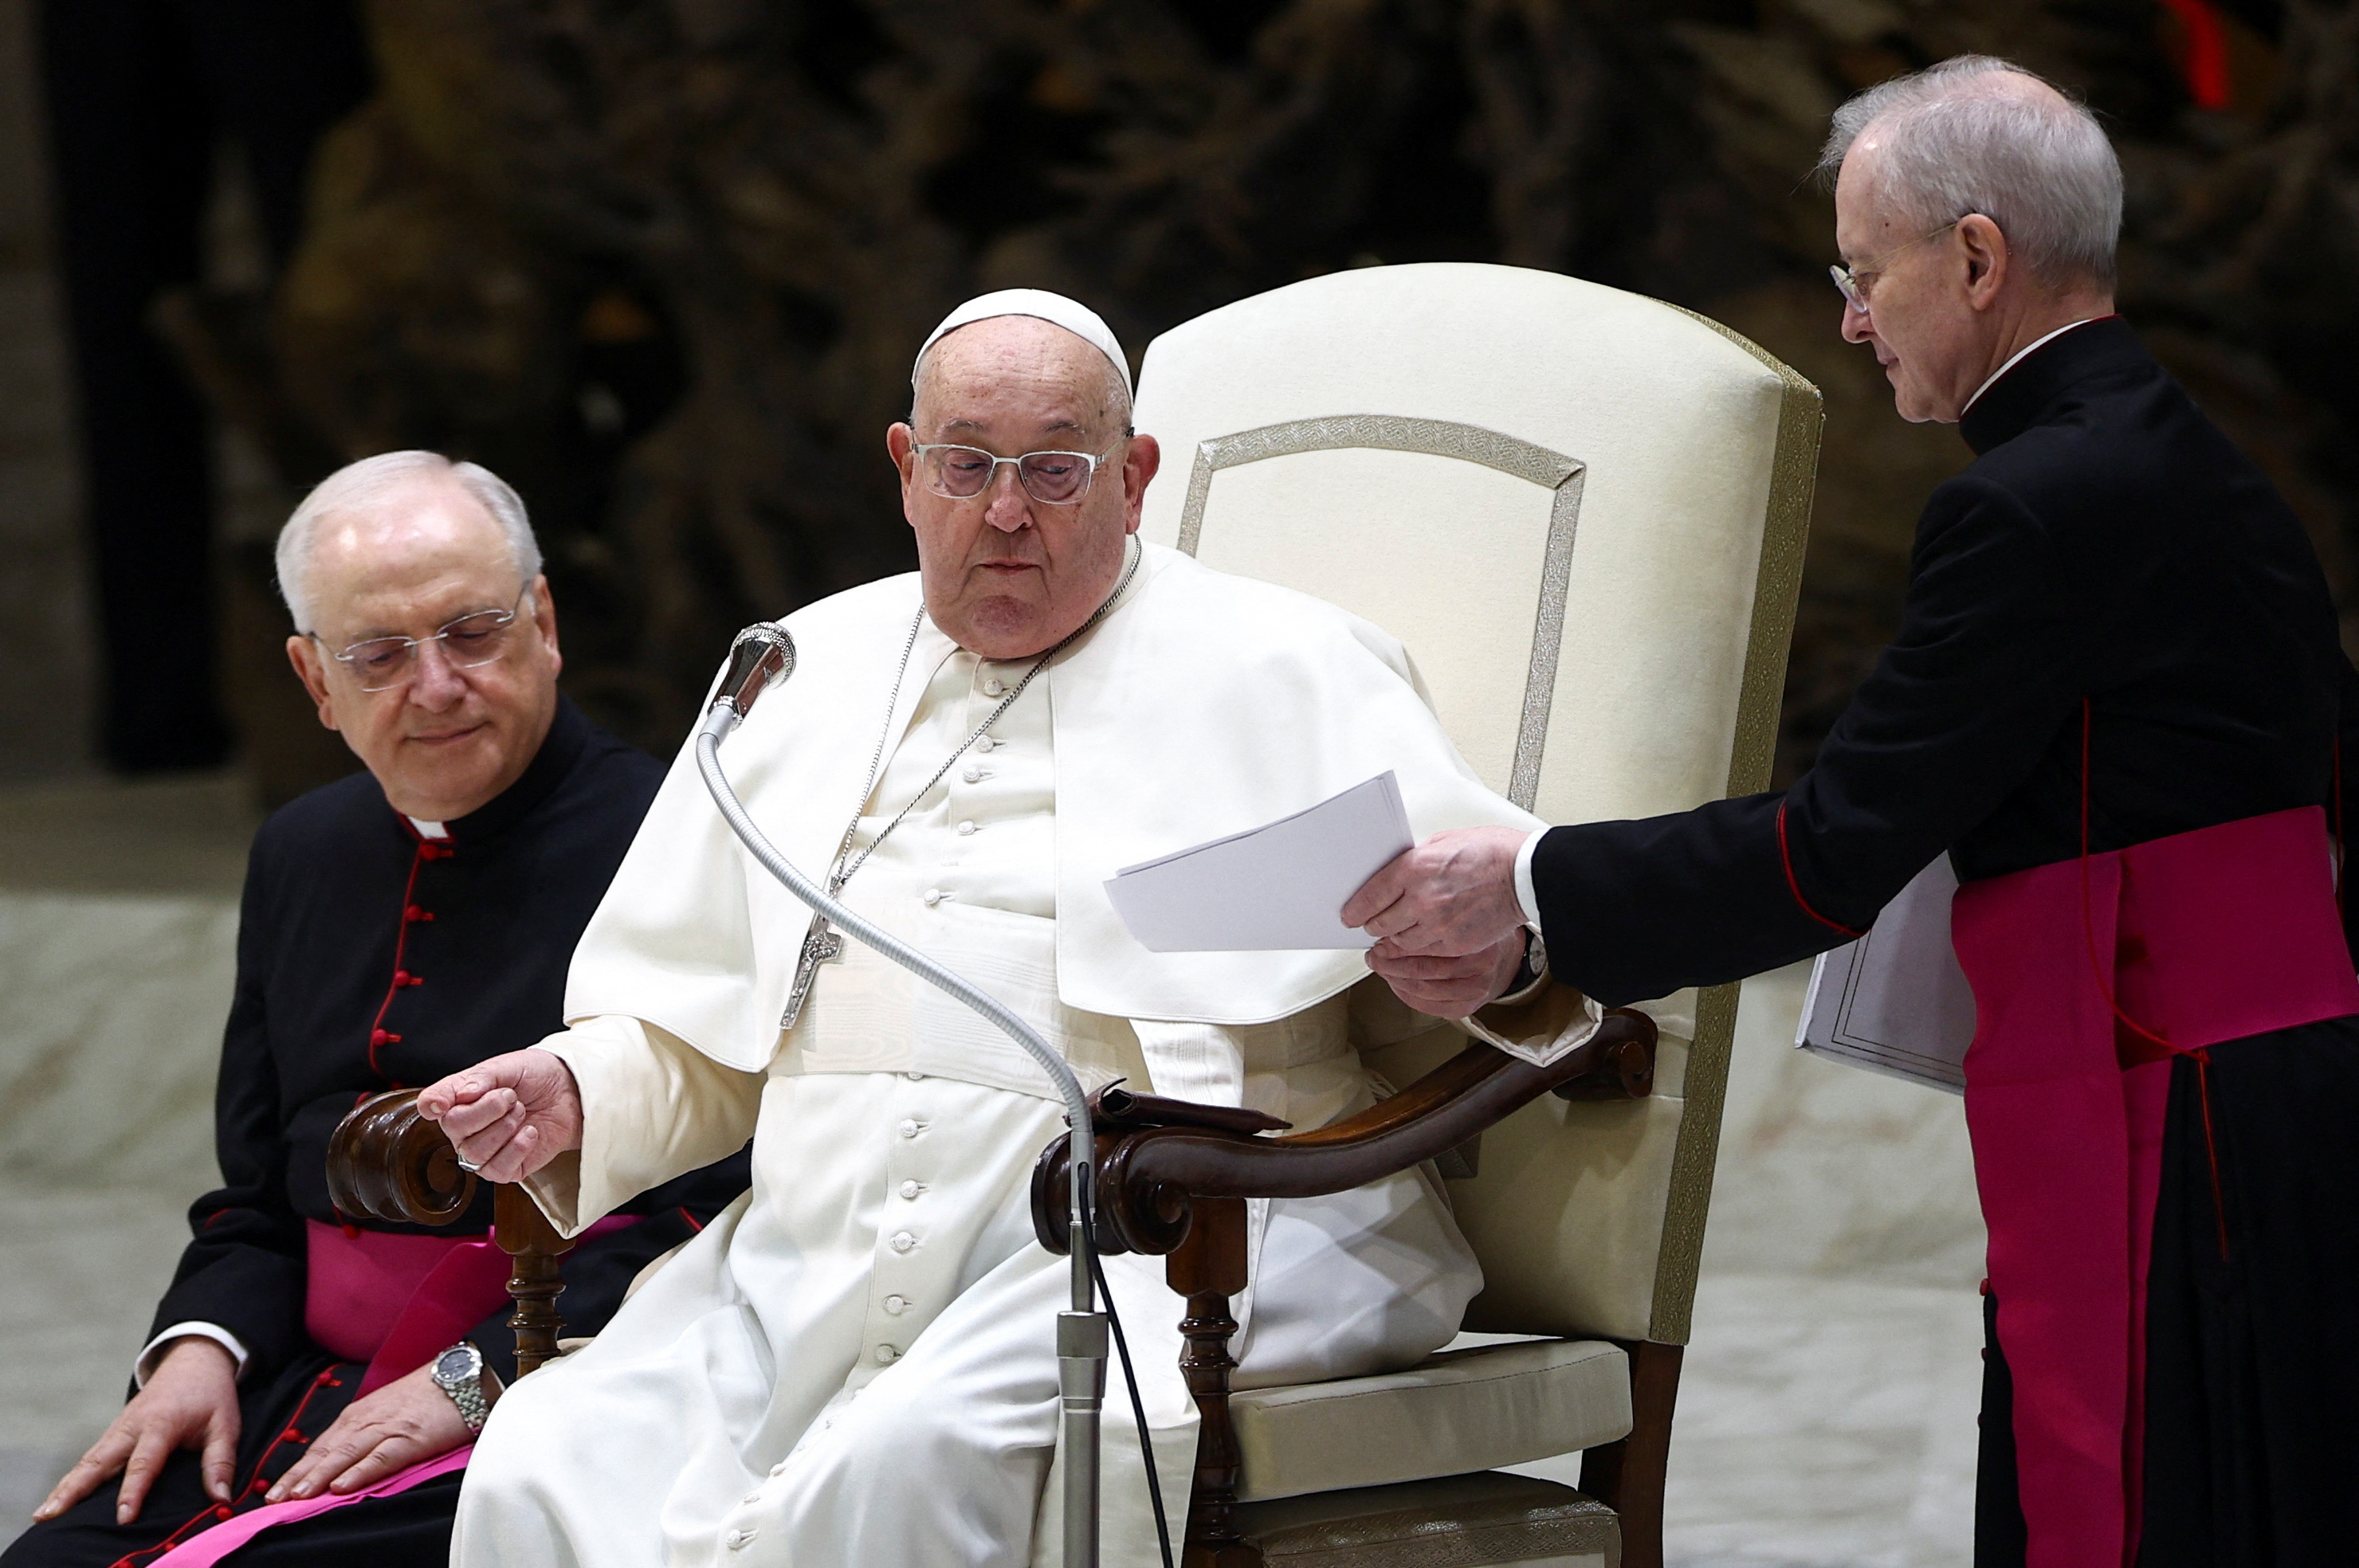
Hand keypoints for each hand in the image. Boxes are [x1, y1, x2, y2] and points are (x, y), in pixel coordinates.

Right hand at [36, 1336, 239, 1523]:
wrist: (193, 1360)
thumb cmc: (211, 1395)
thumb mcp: (226, 1424)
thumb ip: (220, 1461)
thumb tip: (221, 1498)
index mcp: (162, 1423)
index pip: (144, 1462)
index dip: (134, 1491)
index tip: (123, 1517)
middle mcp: (133, 1426)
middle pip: (99, 1460)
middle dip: (75, 1489)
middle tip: (51, 1514)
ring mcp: (119, 1428)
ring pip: (88, 1459)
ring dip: (66, 1486)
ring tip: (44, 1513)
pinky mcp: (115, 1432)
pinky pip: (91, 1457)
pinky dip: (74, 1477)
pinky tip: (60, 1498)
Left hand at [264, 1357, 494, 1502]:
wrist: (463, 1374)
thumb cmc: (427, 1395)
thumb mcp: (388, 1410)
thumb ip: (364, 1432)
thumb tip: (338, 1462)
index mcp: (359, 1415)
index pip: (322, 1446)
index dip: (297, 1469)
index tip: (274, 1491)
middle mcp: (367, 1420)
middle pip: (326, 1452)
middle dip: (298, 1477)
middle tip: (273, 1500)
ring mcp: (388, 1428)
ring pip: (346, 1455)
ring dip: (320, 1476)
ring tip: (298, 1496)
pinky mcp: (412, 1437)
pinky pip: (381, 1457)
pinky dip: (360, 1472)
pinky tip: (342, 1486)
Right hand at [415, 1048, 582, 1181]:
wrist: (570, 1092)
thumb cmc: (536, 1077)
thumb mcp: (510, 1066)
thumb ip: (483, 1077)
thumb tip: (464, 1094)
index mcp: (459, 1098)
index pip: (431, 1103)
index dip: (432, 1103)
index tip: (442, 1104)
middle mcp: (465, 1127)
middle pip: (454, 1127)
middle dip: (486, 1109)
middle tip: (511, 1096)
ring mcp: (483, 1150)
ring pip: (474, 1151)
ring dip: (504, 1128)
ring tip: (522, 1111)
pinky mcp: (505, 1169)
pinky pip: (497, 1169)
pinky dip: (516, 1149)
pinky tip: (529, 1132)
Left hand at [1343, 826, 1530, 957]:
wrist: (1525, 875)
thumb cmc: (1491, 853)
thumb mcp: (1444, 841)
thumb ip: (1415, 860)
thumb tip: (1395, 873)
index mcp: (1415, 867)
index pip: (1369, 895)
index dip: (1355, 908)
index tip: (1350, 914)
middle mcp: (1422, 898)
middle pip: (1379, 923)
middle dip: (1372, 924)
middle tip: (1371, 924)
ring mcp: (1438, 924)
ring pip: (1398, 942)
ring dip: (1392, 939)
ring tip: (1393, 934)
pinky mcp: (1455, 943)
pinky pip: (1423, 952)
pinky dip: (1417, 947)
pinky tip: (1418, 940)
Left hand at [1368, 930, 1528, 1017]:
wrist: (1504, 955)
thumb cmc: (1477, 931)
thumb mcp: (1461, 915)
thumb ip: (1434, 919)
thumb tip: (1391, 924)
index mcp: (1479, 942)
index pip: (1429, 947)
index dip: (1397, 946)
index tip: (1380, 941)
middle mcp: (1480, 969)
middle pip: (1423, 971)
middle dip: (1390, 964)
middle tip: (1375, 956)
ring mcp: (1475, 991)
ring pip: (1422, 989)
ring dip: (1394, 979)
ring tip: (1382, 968)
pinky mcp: (1466, 1008)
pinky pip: (1427, 1005)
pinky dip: (1405, 994)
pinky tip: (1396, 982)